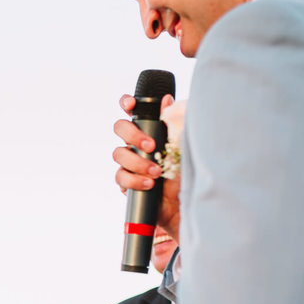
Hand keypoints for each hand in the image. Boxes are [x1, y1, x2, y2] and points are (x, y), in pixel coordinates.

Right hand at [112, 93, 179, 241]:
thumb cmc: (185, 172)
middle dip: (133, 135)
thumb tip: (167, 100)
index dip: (127, 103)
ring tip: (156, 171)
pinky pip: (120, 177)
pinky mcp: (126, 182)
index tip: (131, 104)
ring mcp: (129, 163)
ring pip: (119, 154)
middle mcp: (136, 143)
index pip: (133, 111)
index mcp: (149, 130)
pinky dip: (134, 180)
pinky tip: (149, 184)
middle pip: (120, 128)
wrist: (183, 203)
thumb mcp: (184, 146)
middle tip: (151, 145)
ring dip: (137, 162)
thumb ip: (174, 123)